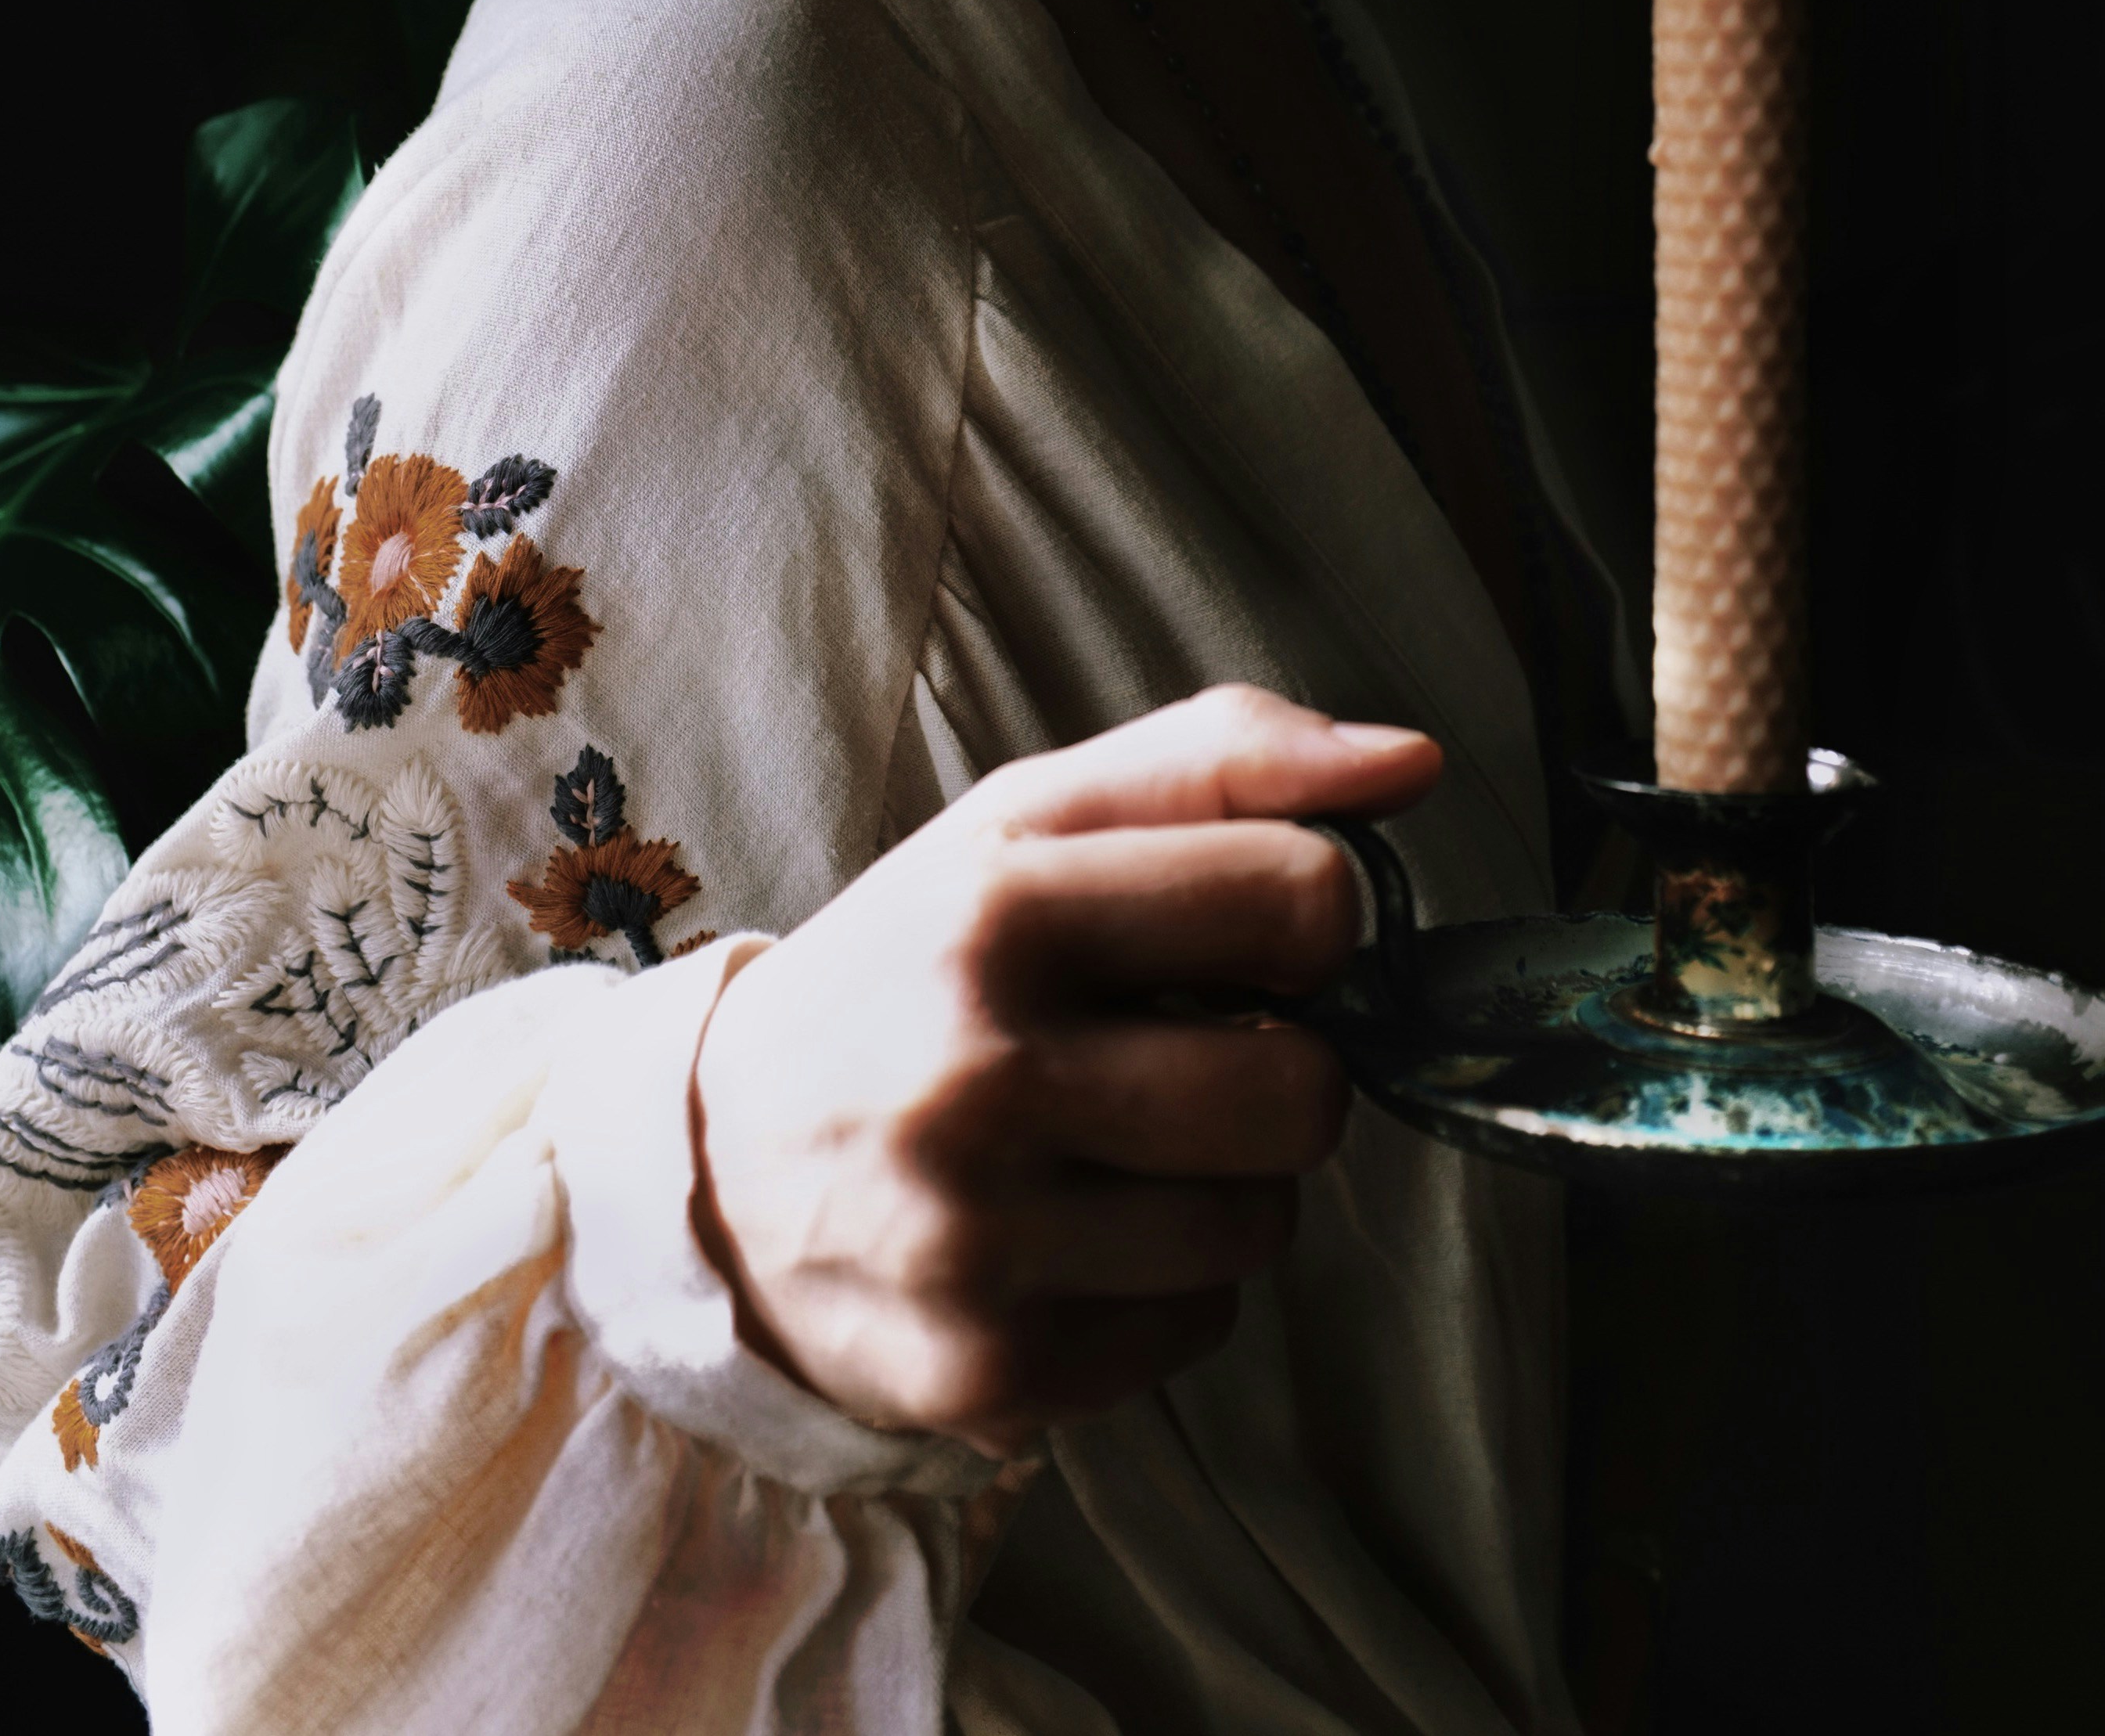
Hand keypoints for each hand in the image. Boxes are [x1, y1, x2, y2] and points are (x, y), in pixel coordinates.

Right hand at [689, 682, 1440, 1456]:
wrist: (713, 1158)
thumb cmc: (913, 965)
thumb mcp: (1028, 820)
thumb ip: (1223, 761)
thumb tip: (1415, 764)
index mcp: (994, 905)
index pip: (1300, 896)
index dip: (1310, 916)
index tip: (1247, 934)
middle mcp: (978, 1072)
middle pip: (1303, 1090)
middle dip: (1282, 1067)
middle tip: (1191, 1052)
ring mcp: (980, 1236)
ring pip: (1260, 1224)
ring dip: (1225, 1184)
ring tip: (1117, 1143)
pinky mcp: (990, 1367)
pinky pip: (1198, 1331)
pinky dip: (1167, 1284)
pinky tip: (1074, 1233)